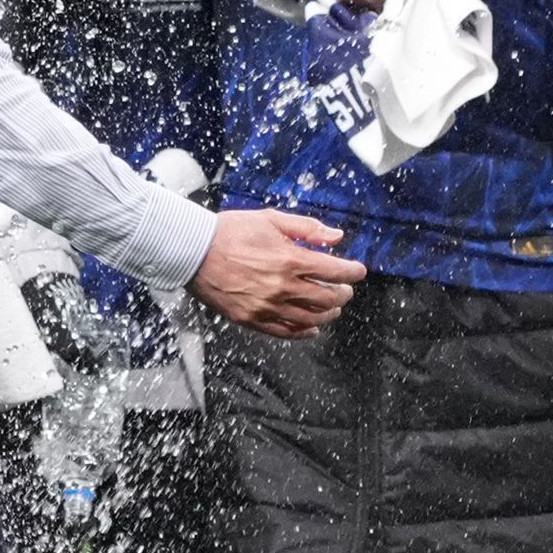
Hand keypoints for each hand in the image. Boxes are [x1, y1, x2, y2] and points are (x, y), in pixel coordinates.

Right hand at [190, 209, 366, 338]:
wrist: (193, 251)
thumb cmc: (230, 231)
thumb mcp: (270, 219)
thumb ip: (306, 228)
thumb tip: (336, 237)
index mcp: (289, 260)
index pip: (334, 271)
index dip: (352, 272)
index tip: (359, 271)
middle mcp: (282, 287)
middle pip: (326, 297)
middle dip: (342, 293)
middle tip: (345, 290)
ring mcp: (267, 306)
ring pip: (310, 319)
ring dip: (328, 314)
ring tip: (333, 309)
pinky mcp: (251, 319)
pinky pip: (285, 332)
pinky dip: (304, 333)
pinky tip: (312, 329)